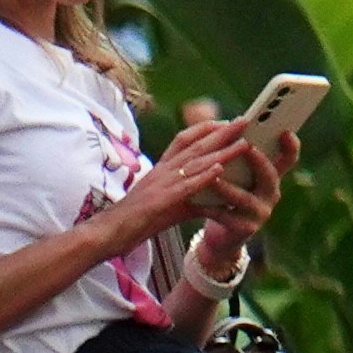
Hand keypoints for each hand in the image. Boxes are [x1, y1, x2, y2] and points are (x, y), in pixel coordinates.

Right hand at [112, 116, 260, 251]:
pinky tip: (219, 170)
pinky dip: (202, 177)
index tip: (225, 121)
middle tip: (244, 121)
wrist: (108, 232)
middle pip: (195, 146)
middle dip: (221, 133)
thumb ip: (191, 195)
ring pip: (194, 163)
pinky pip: (184, 186)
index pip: (184, 140)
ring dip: (220, 152)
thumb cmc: (138, 218)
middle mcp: (162, 171)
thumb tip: (215, 197)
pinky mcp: (160, 201)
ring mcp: (161, 184)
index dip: (205, 128)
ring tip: (243, 143)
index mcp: (162, 168)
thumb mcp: (168, 202)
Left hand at [200, 118, 299, 256]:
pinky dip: (212, 209)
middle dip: (259, 162)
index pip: (287, 159)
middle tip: (247, 147)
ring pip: (245, 198)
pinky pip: (227, 217)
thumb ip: (232, 151)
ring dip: (229, 188)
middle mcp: (270, 194)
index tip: (285, 131)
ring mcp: (260, 212)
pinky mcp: (244, 228)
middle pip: (270, 176)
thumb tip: (221, 120)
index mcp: (270, 176)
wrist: (222, 234)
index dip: (291, 146)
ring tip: (214, 177)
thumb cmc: (226, 196)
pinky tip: (199, 203)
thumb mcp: (236, 174)